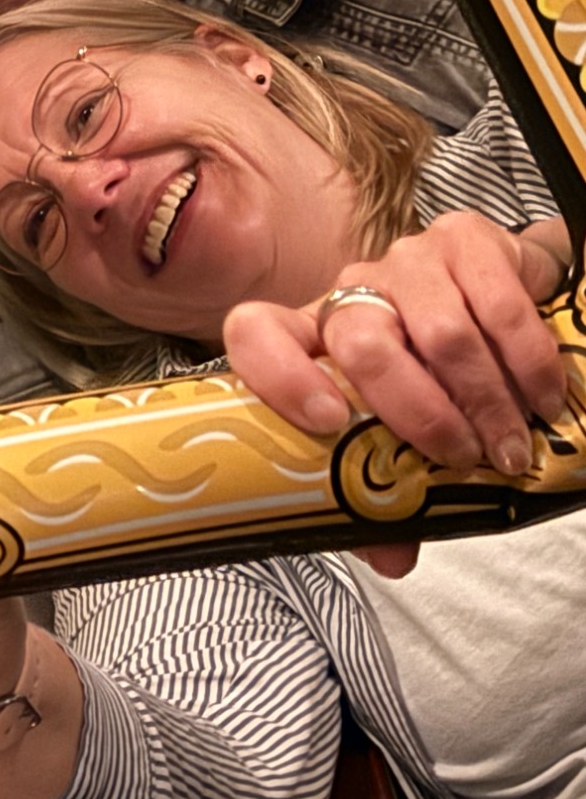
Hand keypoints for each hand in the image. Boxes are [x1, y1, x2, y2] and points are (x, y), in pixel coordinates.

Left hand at [224, 212, 571, 473]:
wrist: (507, 295)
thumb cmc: (441, 374)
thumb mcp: (409, 428)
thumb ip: (390, 490)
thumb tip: (390, 558)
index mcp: (316, 336)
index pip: (257, 332)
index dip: (280, 373)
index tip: (328, 421)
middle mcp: (353, 291)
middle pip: (360, 340)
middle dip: (417, 412)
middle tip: (460, 458)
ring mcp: (407, 259)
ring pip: (438, 332)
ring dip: (482, 401)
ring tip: (509, 446)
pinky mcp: (465, 239)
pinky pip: (497, 305)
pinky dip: (526, 365)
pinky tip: (542, 401)